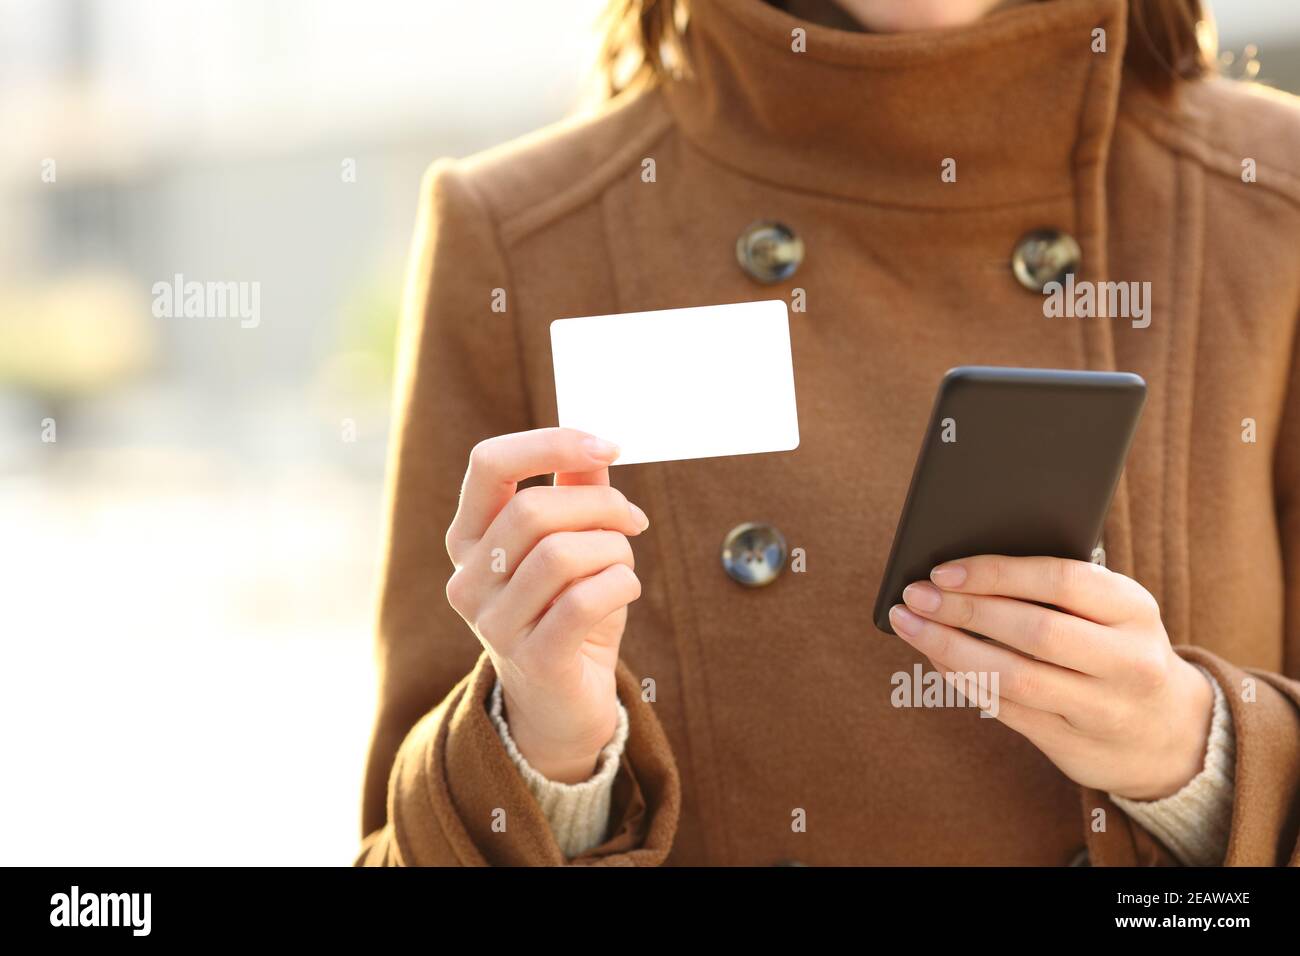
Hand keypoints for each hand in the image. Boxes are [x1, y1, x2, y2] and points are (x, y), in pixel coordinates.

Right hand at [444, 427, 647, 782]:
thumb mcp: (574, 542)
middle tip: (634, 522)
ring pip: (562, 554)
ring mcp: (493, 622)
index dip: (551, 444)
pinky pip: (585, 600)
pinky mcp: (532, 659)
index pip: (490, 464)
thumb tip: (595, 444)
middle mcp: (467, 578)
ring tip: (624, 565)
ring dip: (614, 551)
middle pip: (534, 510)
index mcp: (469, 537)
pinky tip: (626, 591)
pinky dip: (621, 585)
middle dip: (602, 506)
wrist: (564, 703)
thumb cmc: (569, 611)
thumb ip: (578, 490)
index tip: (607, 446)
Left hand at [888, 555, 1214, 800]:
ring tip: (911, 625)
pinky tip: (935, 657)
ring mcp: (1103, 708)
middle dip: (964, 610)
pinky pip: (1007, 709)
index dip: (997, 573)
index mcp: (1134, 609)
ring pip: (1014, 677)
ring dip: (950, 648)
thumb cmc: (1117, 647)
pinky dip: (963, 679)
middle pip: (1034, 630)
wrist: (1169, 733)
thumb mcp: (1112, 610)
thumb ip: (1057, 587)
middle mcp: (1126, 660)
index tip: (943, 571)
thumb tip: (963, 567)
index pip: (1062, 580)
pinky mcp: (1074, 745)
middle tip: (915, 596)